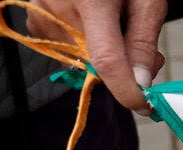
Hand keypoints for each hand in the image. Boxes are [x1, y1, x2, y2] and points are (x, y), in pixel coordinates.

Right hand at [28, 0, 167, 112]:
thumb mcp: (147, 0)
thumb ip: (143, 42)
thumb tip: (140, 83)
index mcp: (92, 2)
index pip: (107, 62)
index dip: (126, 91)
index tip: (143, 106)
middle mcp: (60, 10)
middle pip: (97, 64)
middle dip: (124, 66)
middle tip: (140, 43)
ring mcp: (42, 13)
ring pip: (82, 59)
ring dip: (103, 54)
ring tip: (113, 22)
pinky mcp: (35, 19)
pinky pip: (65, 47)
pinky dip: (84, 43)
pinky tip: (91, 20)